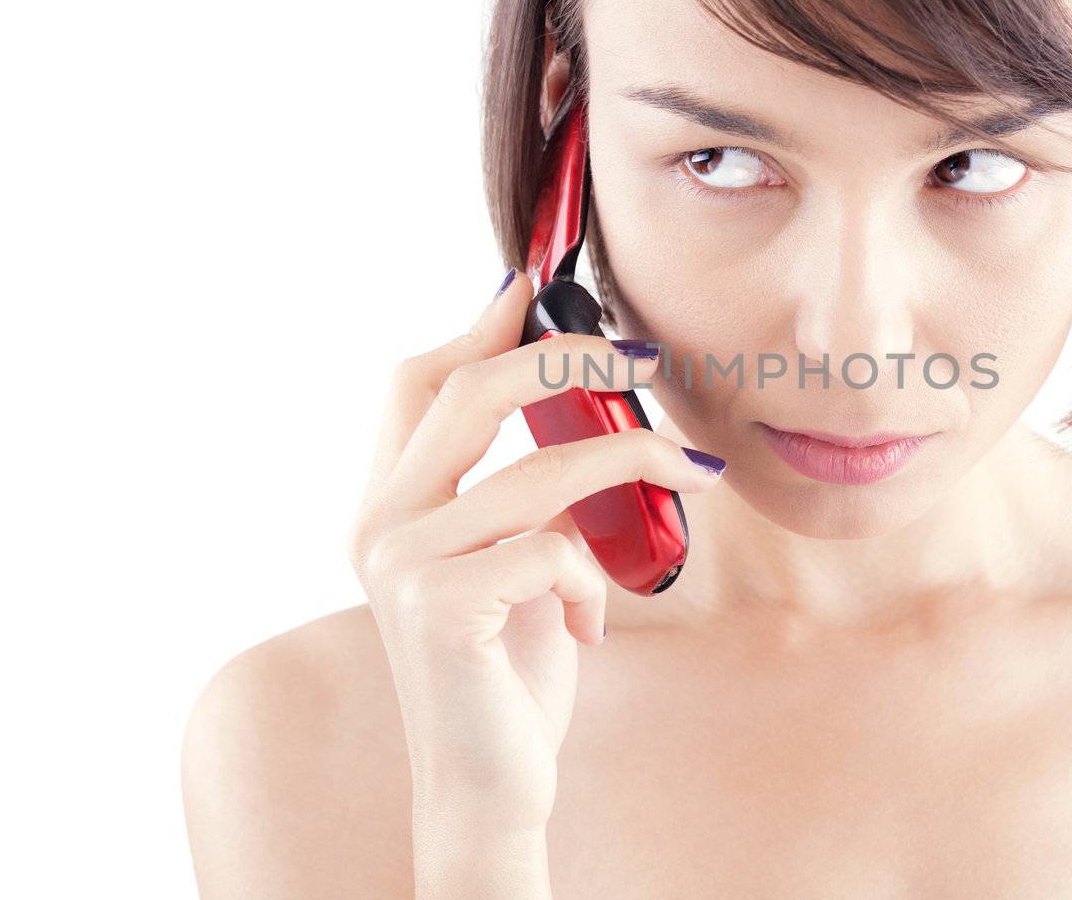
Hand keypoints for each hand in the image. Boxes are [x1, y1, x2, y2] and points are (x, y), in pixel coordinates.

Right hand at [347, 270, 724, 839]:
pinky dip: (595, 580)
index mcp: (389, 503)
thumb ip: (527, 487)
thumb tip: (584, 399)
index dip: (480, 324)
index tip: (539, 287)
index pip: (418, 381)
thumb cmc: (509, 668)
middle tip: (639, 356)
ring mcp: (403, 563)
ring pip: (541, 467)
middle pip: (470, 390)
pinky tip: (592, 623)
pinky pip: (555, 548)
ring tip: (691, 473)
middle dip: (567, 359)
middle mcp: (379, 523)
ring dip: (635, 459)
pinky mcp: (442, 607)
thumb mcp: (520, 558)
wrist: (487, 784)